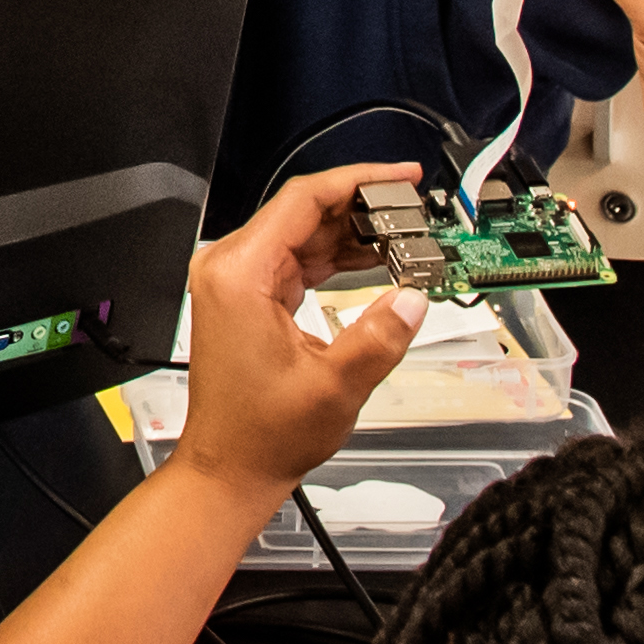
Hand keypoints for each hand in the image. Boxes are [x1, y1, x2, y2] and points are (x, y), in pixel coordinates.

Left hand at [170, 164, 427, 498]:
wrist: (230, 466)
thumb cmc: (261, 433)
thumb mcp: (336, 385)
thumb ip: (380, 336)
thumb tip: (414, 298)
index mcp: (240, 273)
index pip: (303, 199)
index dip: (357, 180)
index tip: (399, 176)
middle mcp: (230, 268)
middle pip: (303, 211)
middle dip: (362, 207)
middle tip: (412, 211)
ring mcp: (235, 282)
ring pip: (302, 234)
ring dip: (351, 233)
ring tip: (402, 235)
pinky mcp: (246, 298)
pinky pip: (295, 259)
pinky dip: (334, 256)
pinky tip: (372, 259)